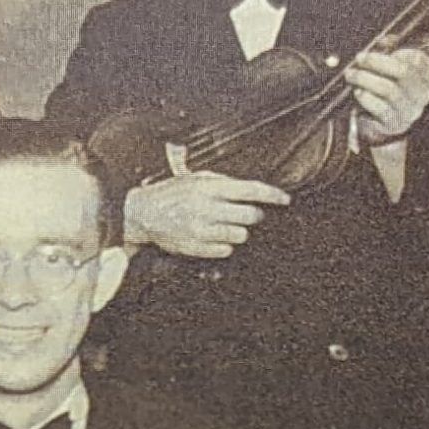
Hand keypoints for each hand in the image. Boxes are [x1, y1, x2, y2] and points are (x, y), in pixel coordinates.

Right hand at [122, 171, 292, 259]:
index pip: (250, 190)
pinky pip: (225, 250)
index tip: (285, 199)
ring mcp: (201, 230)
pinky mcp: (196, 247)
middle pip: (250, 216)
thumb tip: (251, 190)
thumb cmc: (172, 192)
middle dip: (253, 215)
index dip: (272, 195)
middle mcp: (207, 208)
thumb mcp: (196, 178)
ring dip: (238, 231)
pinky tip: (213, 237)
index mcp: (209, 186)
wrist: (142, 213)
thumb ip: (223, 182)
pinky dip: (224, 245)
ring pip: (240, 235)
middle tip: (247, 214)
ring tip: (224, 225)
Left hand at [347, 46, 428, 146]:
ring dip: (366, 79)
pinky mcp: (396, 124)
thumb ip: (390, 50)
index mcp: (427, 75)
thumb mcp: (389, 66)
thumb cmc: (384, 88)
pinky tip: (357, 92)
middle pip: (403, 72)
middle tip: (359, 58)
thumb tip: (383, 40)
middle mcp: (423, 93)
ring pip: (390, 90)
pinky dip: (367, 98)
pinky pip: (381, 109)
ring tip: (351, 75)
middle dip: (376, 62)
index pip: (418, 58)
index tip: (378, 44)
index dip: (397, 50)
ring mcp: (411, 110)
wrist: (378, 123)